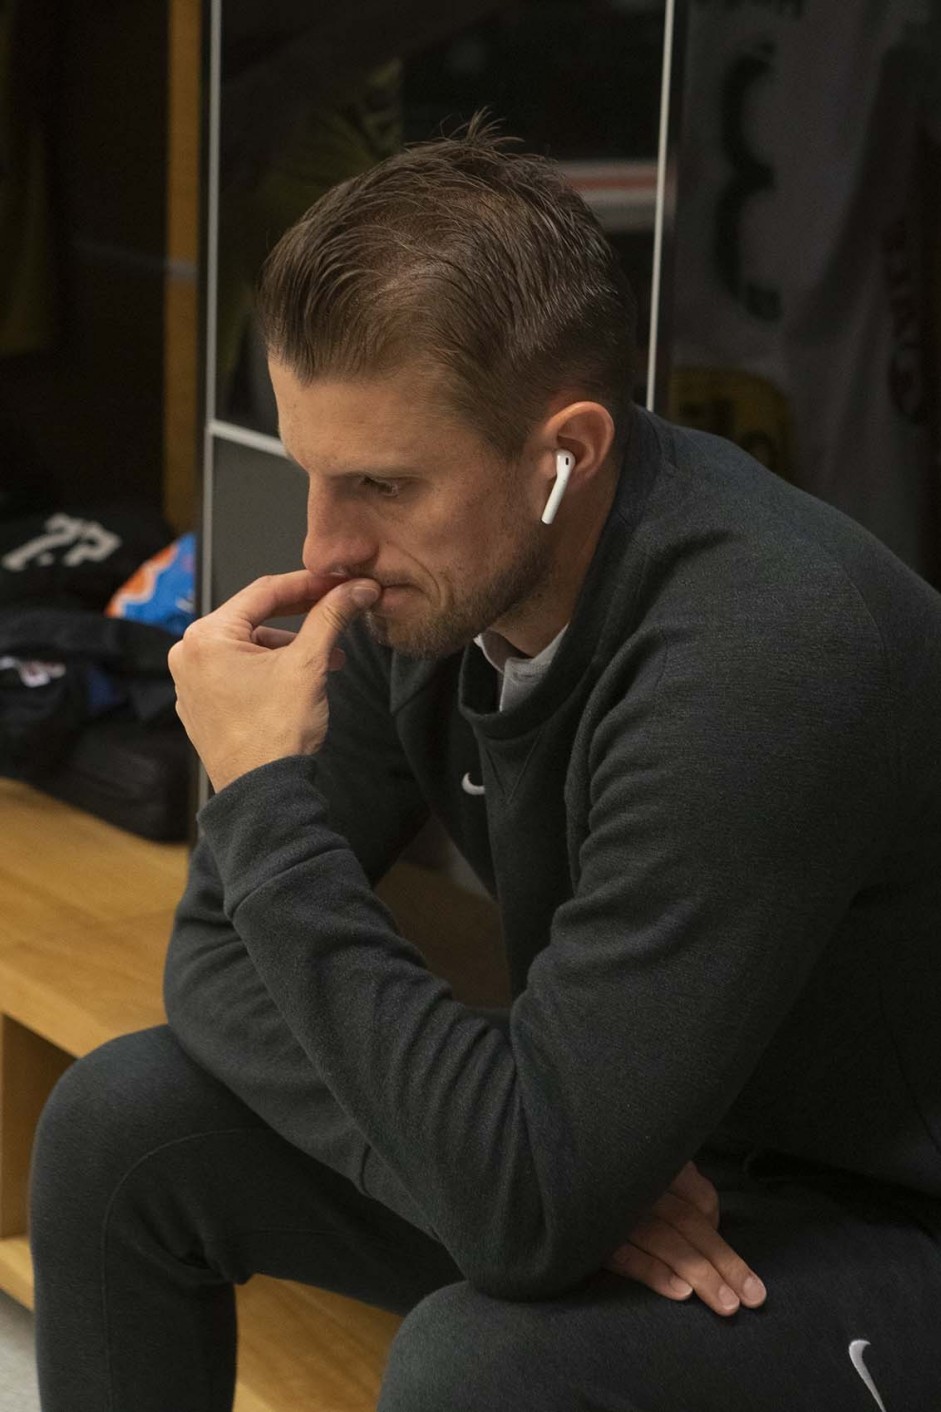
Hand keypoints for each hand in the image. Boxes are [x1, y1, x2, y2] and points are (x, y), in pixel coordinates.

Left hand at [168, 570, 378, 794]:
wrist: (262, 795)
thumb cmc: (274, 735)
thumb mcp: (309, 664)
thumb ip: (331, 618)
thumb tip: (354, 590)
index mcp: (206, 637)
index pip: (264, 591)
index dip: (309, 583)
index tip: (338, 581)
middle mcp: (189, 656)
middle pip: (255, 618)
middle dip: (302, 618)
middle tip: (338, 612)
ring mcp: (193, 684)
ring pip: (249, 647)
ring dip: (291, 648)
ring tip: (328, 660)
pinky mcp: (203, 707)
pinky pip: (238, 673)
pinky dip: (270, 669)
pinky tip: (300, 679)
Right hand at [602, 1161, 766, 1316]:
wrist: (550, 1189)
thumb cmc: (611, 1188)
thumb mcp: (649, 1177)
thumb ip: (679, 1192)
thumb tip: (711, 1219)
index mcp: (657, 1168)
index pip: (701, 1196)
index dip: (720, 1229)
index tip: (736, 1265)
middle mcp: (639, 1186)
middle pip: (690, 1225)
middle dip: (725, 1263)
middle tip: (753, 1299)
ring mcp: (616, 1211)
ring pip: (667, 1241)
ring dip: (700, 1273)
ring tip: (727, 1305)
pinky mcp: (593, 1238)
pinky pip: (627, 1255)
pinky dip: (654, 1273)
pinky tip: (680, 1294)